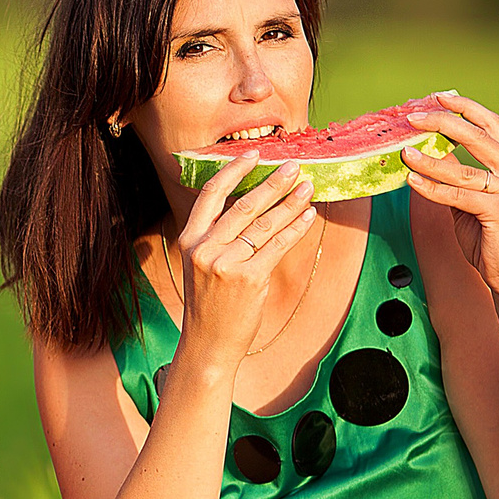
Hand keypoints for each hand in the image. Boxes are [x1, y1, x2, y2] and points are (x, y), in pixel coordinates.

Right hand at [170, 156, 319, 368]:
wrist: (209, 343)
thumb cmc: (210, 305)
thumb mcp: (202, 266)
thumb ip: (219, 238)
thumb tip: (254, 206)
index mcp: (190, 240)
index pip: (210, 194)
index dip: (233, 170)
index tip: (253, 154)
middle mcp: (205, 248)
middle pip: (243, 205)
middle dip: (272, 182)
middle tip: (294, 166)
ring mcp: (226, 263)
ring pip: (264, 223)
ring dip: (291, 202)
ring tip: (308, 188)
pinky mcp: (249, 278)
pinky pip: (278, 245)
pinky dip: (296, 228)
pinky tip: (308, 216)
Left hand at [402, 92, 498, 298]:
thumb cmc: (490, 241)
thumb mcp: (470, 201)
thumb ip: (456, 177)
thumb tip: (428, 151)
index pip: (492, 126)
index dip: (466, 108)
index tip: (438, 97)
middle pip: (479, 135)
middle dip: (443, 121)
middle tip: (412, 116)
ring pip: (464, 168)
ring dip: (429, 157)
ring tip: (403, 150)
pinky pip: (458, 194)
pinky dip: (432, 187)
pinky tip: (411, 180)